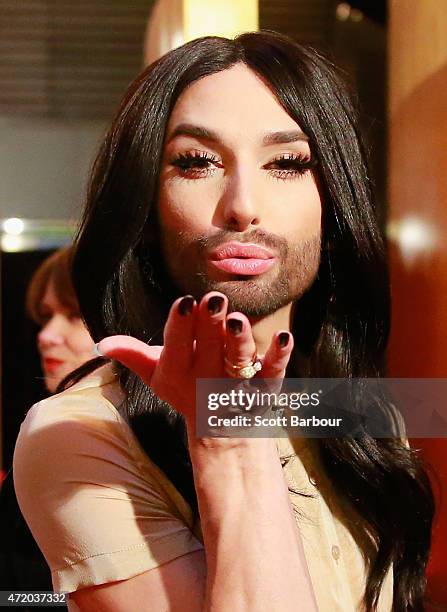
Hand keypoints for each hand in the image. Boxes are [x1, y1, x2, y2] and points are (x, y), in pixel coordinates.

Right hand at [97, 291, 293, 428]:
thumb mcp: (158, 374)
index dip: (181, 326)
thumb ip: (133, 355)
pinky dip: (279, 358)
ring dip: (239, 343)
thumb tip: (101, 343)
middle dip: (211, 326)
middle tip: (214, 300)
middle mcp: (207, 379)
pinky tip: (284, 337)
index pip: (177, 347)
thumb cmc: (186, 390)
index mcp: (179, 372)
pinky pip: (273, 374)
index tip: (184, 302)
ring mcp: (237, 385)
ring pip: (238, 362)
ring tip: (239, 321)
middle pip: (209, 349)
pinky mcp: (265, 388)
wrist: (219, 430)